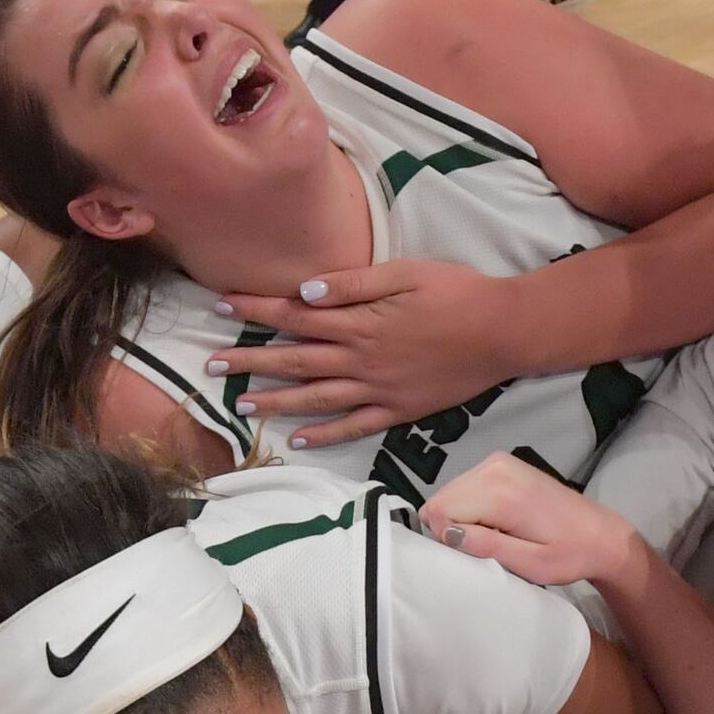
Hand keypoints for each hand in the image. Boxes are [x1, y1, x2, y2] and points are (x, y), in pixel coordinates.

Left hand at [211, 257, 517, 447]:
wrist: (502, 332)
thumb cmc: (456, 291)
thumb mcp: (404, 273)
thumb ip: (352, 284)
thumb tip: (303, 292)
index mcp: (359, 321)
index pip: (294, 315)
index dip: (254, 311)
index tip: (220, 309)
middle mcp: (360, 359)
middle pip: (293, 360)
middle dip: (249, 362)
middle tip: (211, 368)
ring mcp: (378, 389)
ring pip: (315, 398)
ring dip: (276, 403)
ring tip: (242, 406)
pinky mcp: (398, 410)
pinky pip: (354, 427)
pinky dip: (325, 435)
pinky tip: (300, 440)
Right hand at [421, 454, 643, 592]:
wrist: (601, 534)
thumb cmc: (570, 555)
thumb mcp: (531, 564)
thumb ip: (486, 547)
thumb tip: (447, 534)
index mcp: (502, 491)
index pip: (438, 512)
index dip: (450, 540)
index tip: (479, 552)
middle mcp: (495, 467)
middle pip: (441, 501)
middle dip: (455, 528)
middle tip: (490, 545)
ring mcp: (497, 461)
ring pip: (449, 495)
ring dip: (464, 519)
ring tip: (499, 534)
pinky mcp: (500, 463)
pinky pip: (464, 488)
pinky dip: (472, 508)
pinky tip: (499, 521)